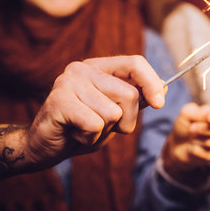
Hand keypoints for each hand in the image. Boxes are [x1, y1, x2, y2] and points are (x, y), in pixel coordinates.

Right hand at [25, 55, 165, 166]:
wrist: (45, 147)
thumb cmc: (82, 129)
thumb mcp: (116, 114)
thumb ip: (137, 99)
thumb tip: (164, 87)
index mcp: (98, 67)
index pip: (135, 63)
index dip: (152, 83)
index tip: (159, 105)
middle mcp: (82, 69)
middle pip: (129, 94)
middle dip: (125, 121)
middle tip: (103, 127)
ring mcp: (68, 82)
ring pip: (113, 113)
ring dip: (104, 132)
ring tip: (84, 129)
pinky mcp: (58, 100)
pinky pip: (95, 125)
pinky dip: (90, 138)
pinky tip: (74, 134)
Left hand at [162, 103, 209, 185]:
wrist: (178, 143)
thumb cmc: (185, 124)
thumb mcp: (187, 113)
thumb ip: (199, 113)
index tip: (209, 118)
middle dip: (206, 129)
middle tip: (192, 128)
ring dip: (198, 139)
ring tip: (191, 136)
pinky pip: (209, 154)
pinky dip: (196, 150)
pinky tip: (192, 147)